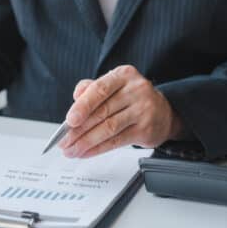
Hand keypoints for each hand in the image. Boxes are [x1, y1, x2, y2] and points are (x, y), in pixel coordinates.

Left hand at [59, 65, 183, 157]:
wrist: (163, 112)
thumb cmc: (129, 98)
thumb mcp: (112, 85)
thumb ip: (90, 89)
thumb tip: (75, 98)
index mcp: (124, 75)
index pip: (100, 89)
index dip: (82, 106)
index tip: (69, 120)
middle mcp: (136, 90)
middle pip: (102, 112)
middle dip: (78, 130)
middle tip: (63, 141)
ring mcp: (144, 110)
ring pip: (108, 129)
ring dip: (85, 142)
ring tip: (71, 150)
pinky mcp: (146, 130)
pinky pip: (116, 142)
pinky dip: (98, 149)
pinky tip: (85, 152)